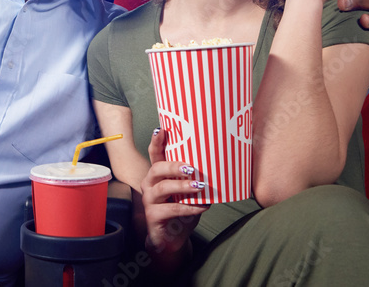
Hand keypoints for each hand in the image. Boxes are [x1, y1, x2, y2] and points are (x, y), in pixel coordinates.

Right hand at [139, 129, 207, 266]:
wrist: (172, 238)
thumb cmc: (181, 209)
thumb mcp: (187, 192)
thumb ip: (194, 179)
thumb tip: (219, 163)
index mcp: (157, 174)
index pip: (154, 154)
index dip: (156, 141)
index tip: (161, 129)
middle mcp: (149, 184)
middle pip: (157, 168)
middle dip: (174, 166)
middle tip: (191, 168)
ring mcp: (149, 200)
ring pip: (162, 188)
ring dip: (183, 186)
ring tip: (199, 187)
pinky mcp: (153, 216)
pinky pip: (170, 209)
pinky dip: (188, 207)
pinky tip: (201, 207)